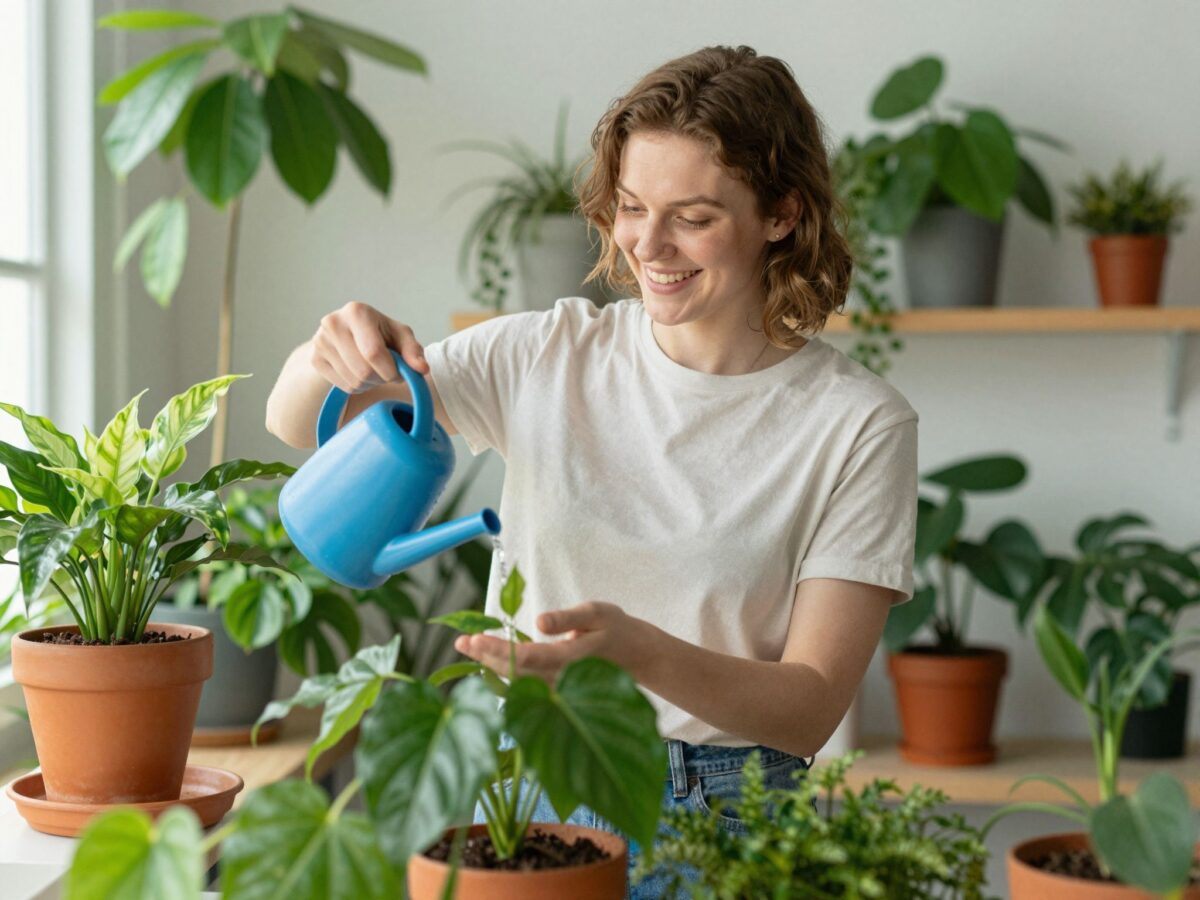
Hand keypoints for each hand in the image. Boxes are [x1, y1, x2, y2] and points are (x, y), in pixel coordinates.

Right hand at [310, 301, 428, 392]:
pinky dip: (357, 386)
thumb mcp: (400, 335)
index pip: (373, 352)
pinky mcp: (315, 359)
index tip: (398, 372)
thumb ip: (413, 351)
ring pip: (354, 381)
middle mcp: (333, 323)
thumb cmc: (379, 332)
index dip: (390, 370)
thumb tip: (421, 369)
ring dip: (371, 383)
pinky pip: (344, 386)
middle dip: (381, 377)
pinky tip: (359, 372)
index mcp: (356, 312)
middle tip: (386, 370)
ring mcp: (320, 342)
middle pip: (363, 371)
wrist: (347, 333)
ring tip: (373, 369)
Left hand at [453, 601, 651, 682]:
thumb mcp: (597, 613)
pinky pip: (523, 683)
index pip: (524, 657)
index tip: (474, 638)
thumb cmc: (616, 629)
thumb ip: (567, 618)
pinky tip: (486, 659)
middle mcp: (560, 679)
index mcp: (569, 659)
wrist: (636, 656)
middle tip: (461, 641)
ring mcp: (557, 688)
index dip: (497, 649)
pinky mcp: (555, 688)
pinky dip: (501, 671)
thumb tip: (539, 621)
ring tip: (466, 647)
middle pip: (513, 672)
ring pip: (516, 680)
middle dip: (485, 657)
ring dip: (489, 664)